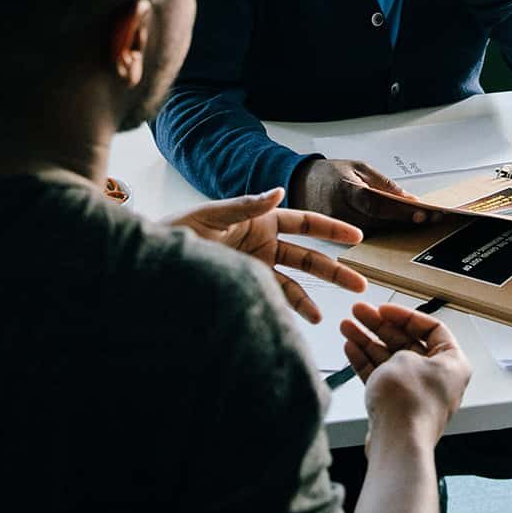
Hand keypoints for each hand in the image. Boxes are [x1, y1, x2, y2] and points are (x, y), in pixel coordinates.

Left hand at [166, 187, 366, 323]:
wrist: (150, 262)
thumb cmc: (175, 230)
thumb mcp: (210, 215)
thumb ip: (245, 206)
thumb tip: (278, 191)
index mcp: (259, 219)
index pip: (305, 223)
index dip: (331, 229)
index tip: (356, 237)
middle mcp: (262, 243)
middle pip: (307, 257)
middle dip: (334, 270)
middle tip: (361, 283)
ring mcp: (254, 266)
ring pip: (293, 283)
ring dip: (311, 299)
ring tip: (325, 317)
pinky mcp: (244, 285)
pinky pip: (272, 298)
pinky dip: (288, 310)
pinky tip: (301, 321)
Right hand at [289, 158, 442, 228]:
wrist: (300, 184)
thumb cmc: (330, 174)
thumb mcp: (358, 167)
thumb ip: (383, 184)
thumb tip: (409, 199)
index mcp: (345, 189)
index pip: (377, 203)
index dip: (400, 211)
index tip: (423, 213)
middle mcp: (339, 211)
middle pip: (379, 223)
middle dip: (406, 222)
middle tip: (432, 220)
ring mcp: (336, 228)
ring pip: (374, 234)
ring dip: (398, 231)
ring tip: (422, 226)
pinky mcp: (335, 239)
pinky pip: (365, 238)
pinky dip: (384, 234)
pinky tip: (399, 231)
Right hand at [341, 302, 470, 446]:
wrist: (397, 442)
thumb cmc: (411, 403)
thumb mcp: (406, 357)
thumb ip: (400, 347)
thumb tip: (393, 353)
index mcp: (452, 363)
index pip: (431, 328)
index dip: (405, 315)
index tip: (384, 309)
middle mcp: (437, 378)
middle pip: (406, 342)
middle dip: (380, 326)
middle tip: (360, 313)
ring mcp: (415, 393)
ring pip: (389, 359)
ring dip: (367, 341)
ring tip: (347, 326)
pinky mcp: (397, 406)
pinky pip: (380, 377)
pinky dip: (365, 361)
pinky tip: (350, 347)